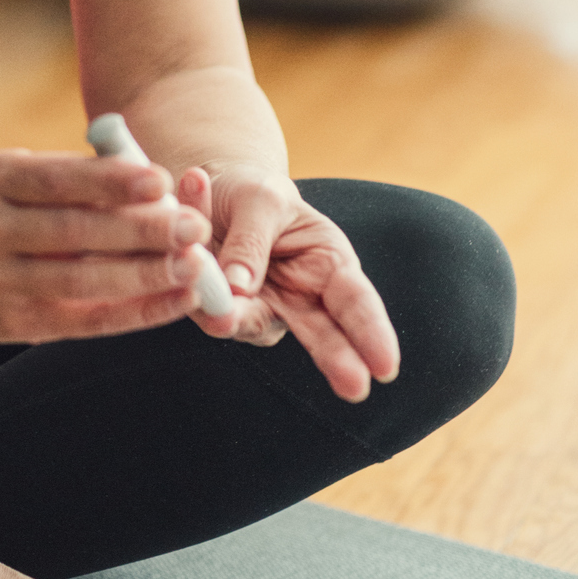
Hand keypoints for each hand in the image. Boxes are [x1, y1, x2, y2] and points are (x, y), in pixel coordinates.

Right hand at [0, 149, 215, 343]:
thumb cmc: (3, 211)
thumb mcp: (21, 178)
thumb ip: (79, 181)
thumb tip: (159, 189)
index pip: (58, 179)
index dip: (110, 181)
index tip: (161, 180)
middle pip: (73, 232)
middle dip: (141, 230)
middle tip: (194, 226)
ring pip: (81, 281)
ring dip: (145, 275)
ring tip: (193, 265)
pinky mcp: (13, 324)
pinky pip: (86, 321)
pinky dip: (138, 311)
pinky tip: (177, 300)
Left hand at [177, 166, 400, 401]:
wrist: (211, 189)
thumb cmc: (255, 194)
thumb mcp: (261, 199)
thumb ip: (251, 241)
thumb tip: (238, 291)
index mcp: (329, 262)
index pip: (356, 302)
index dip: (373, 335)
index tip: (385, 368)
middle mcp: (302, 297)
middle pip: (324, 334)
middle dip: (337, 360)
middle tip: (354, 389)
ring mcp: (261, 309)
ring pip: (254, 326)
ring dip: (238, 319)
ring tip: (222, 310)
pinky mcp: (221, 312)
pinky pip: (206, 305)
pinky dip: (196, 281)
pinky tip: (192, 246)